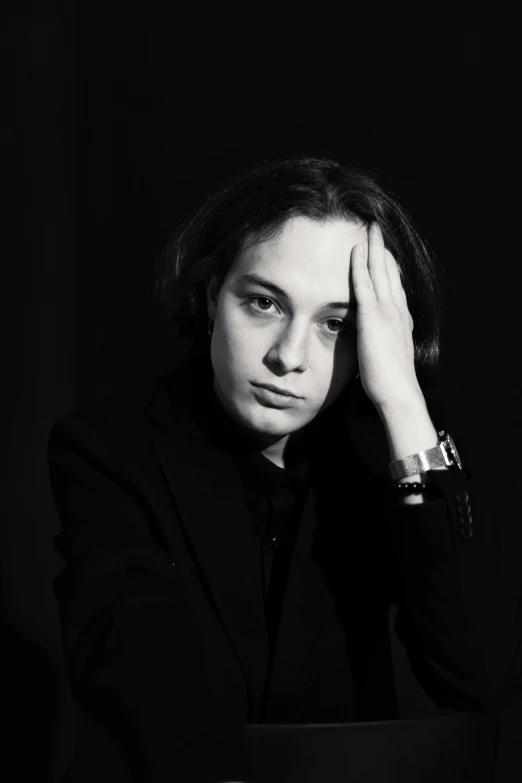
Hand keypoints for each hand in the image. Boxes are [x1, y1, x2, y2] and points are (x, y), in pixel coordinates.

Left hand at [350, 222, 424, 411]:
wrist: (398, 393)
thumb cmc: (390, 383)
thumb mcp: (385, 357)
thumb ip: (378, 344)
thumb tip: (368, 344)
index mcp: (401, 321)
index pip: (395, 287)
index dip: (389, 268)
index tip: (384, 253)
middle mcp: (398, 311)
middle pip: (390, 272)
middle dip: (383, 249)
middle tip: (378, 229)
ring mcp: (387, 312)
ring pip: (380, 271)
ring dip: (374, 248)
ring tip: (371, 227)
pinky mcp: (373, 317)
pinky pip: (365, 284)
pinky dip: (360, 264)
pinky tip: (356, 249)